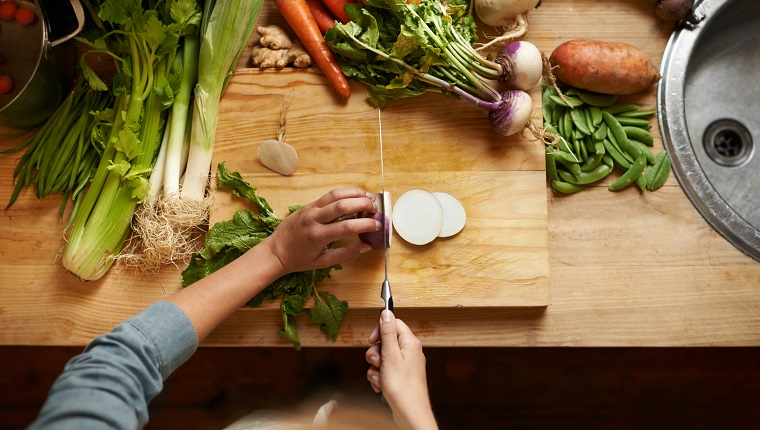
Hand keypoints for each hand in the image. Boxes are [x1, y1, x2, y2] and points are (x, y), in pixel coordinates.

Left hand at [263, 188, 380, 274]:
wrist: (275, 251)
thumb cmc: (299, 259)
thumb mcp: (323, 262)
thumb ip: (346, 253)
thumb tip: (367, 246)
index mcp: (318, 236)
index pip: (347, 227)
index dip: (365, 224)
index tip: (377, 225)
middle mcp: (314, 219)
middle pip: (343, 205)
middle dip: (363, 204)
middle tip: (375, 208)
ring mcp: (310, 209)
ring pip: (336, 195)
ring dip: (355, 193)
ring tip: (369, 197)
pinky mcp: (308, 205)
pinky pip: (328, 195)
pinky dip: (344, 193)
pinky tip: (354, 195)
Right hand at [366, 310, 436, 429]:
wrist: (410, 413)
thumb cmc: (403, 387)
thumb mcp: (390, 355)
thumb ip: (387, 333)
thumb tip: (386, 312)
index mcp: (410, 343)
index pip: (394, 323)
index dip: (380, 330)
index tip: (372, 340)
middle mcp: (410, 352)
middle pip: (386, 342)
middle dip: (375, 353)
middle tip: (377, 363)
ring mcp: (406, 365)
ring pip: (383, 358)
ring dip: (376, 368)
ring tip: (380, 378)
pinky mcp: (401, 377)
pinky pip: (385, 371)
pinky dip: (380, 377)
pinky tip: (381, 386)